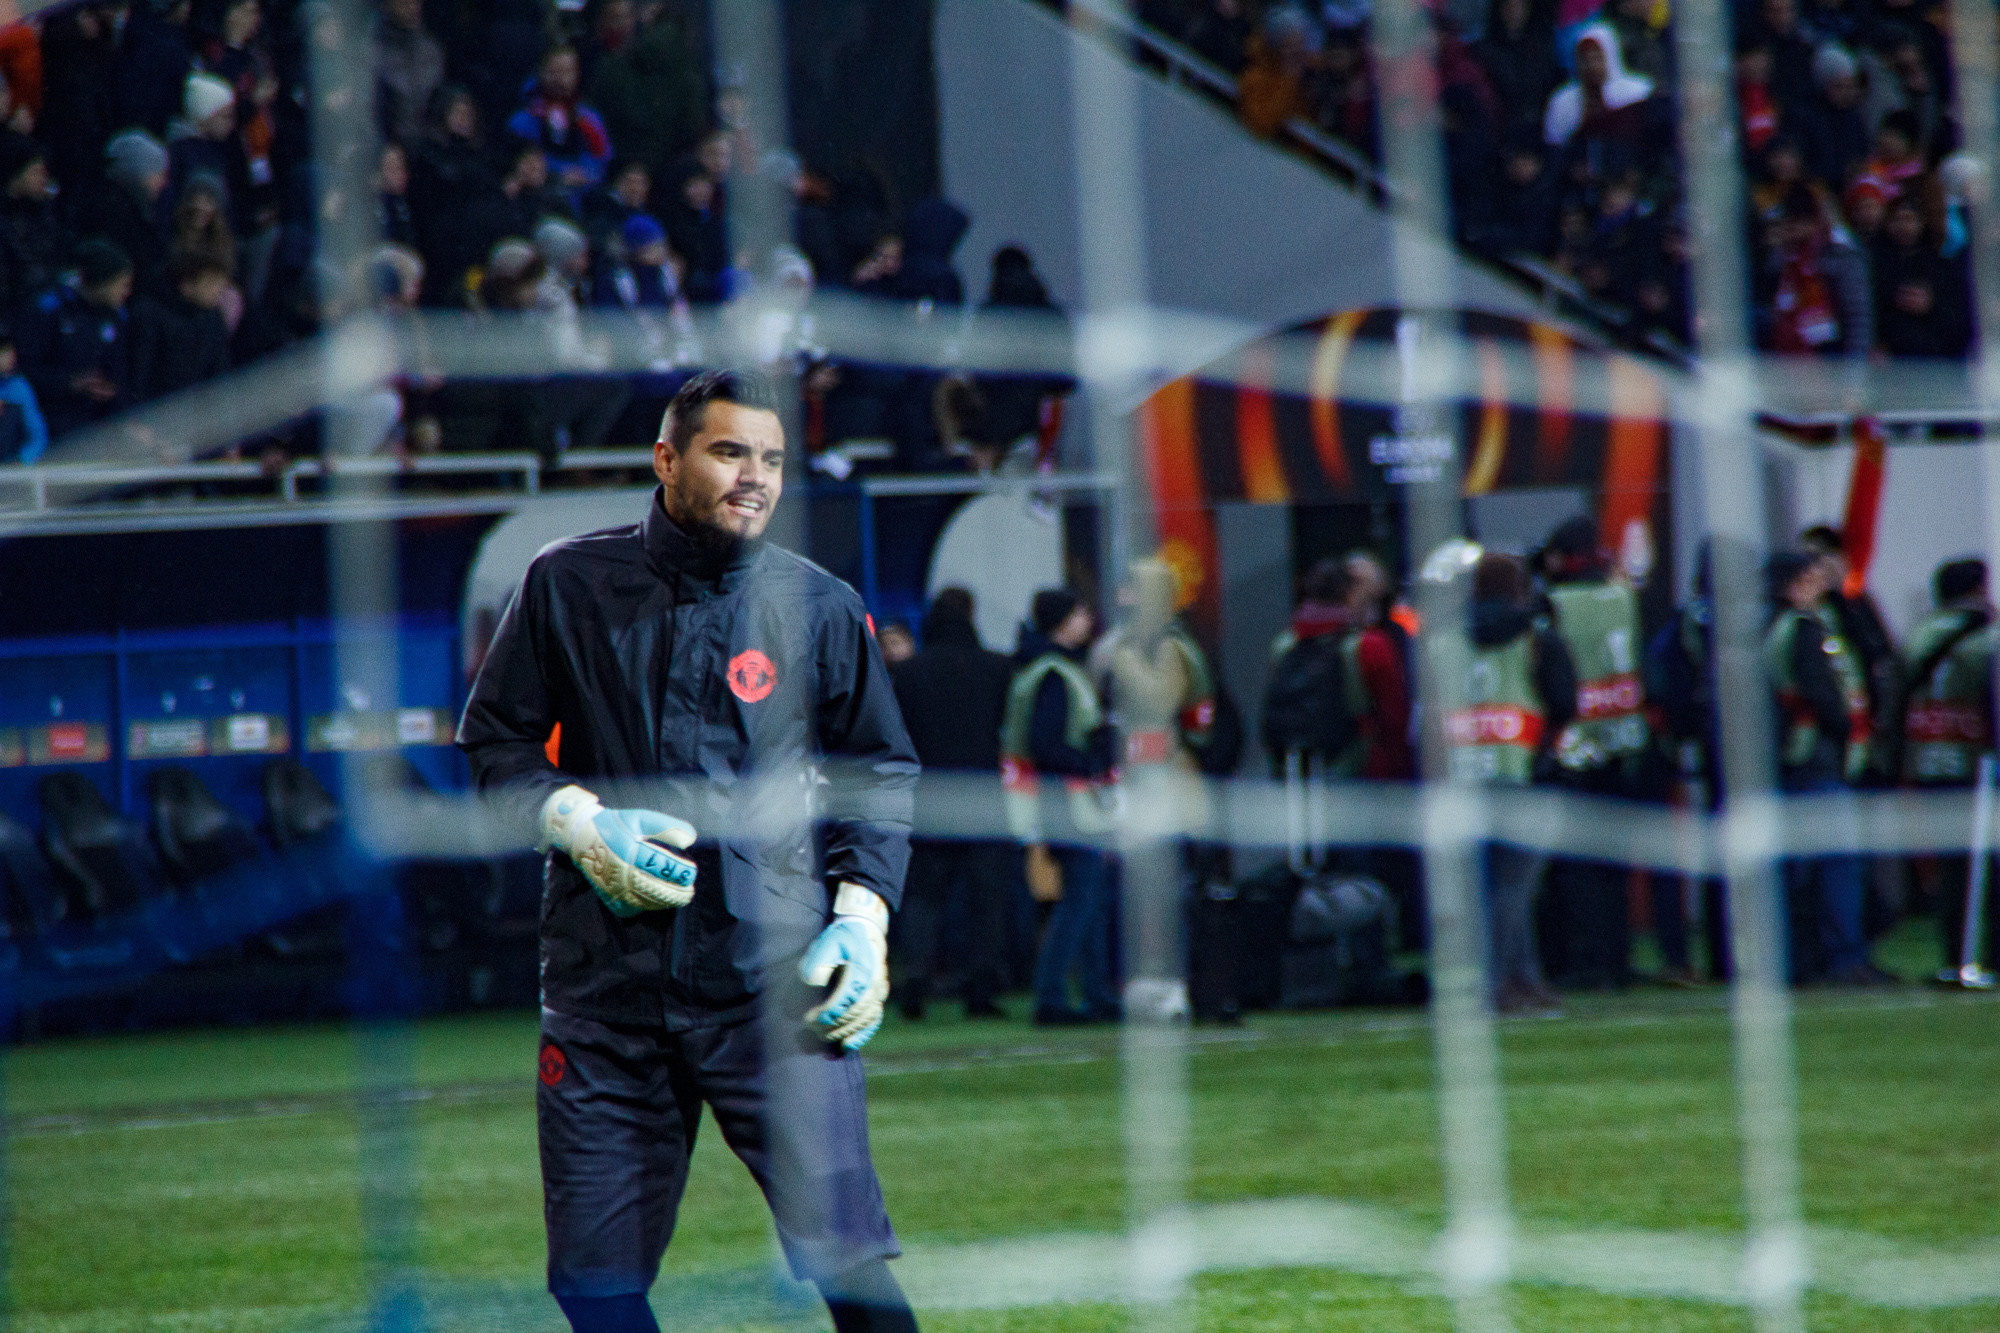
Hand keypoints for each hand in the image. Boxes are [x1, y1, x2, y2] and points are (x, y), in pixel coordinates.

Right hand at [539, 784, 696, 915]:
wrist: (583, 839)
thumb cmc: (617, 826)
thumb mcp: (641, 819)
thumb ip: (667, 827)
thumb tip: (690, 840)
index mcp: (630, 852)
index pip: (660, 867)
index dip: (679, 872)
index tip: (692, 873)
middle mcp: (622, 874)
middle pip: (656, 890)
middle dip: (676, 893)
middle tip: (689, 891)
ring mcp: (615, 890)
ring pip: (647, 902)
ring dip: (666, 901)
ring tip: (679, 897)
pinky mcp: (611, 899)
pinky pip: (635, 908)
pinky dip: (649, 906)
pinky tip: (658, 900)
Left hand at [800, 883, 889, 1049]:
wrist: (864, 932)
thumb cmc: (842, 939)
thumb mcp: (826, 943)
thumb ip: (818, 963)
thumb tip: (812, 984)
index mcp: (863, 967)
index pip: (849, 996)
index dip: (831, 1011)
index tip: (812, 1019)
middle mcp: (875, 981)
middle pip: (857, 1011)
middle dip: (833, 1023)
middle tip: (811, 1027)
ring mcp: (879, 992)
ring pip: (865, 1019)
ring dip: (843, 1031)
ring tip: (821, 1035)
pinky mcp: (878, 1000)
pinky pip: (873, 1023)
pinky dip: (861, 1036)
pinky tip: (845, 1046)